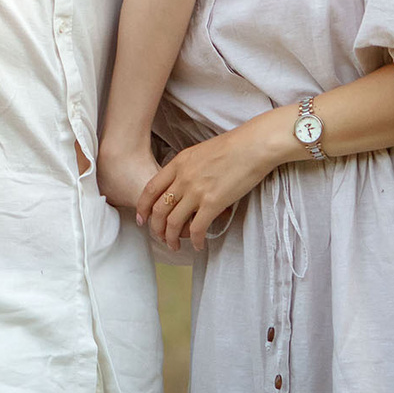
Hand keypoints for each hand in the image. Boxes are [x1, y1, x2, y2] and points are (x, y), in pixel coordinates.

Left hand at [136, 117, 280, 249]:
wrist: (252, 146)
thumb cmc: (232, 147)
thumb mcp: (199, 152)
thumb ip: (186, 167)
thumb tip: (181, 183)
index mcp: (178, 163)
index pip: (150, 189)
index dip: (142, 207)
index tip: (141, 218)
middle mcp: (183, 178)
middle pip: (159, 209)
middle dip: (156, 228)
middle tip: (159, 237)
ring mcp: (196, 191)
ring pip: (173, 222)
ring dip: (171, 238)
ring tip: (174, 246)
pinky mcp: (213, 203)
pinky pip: (196, 228)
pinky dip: (195, 241)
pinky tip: (198, 245)